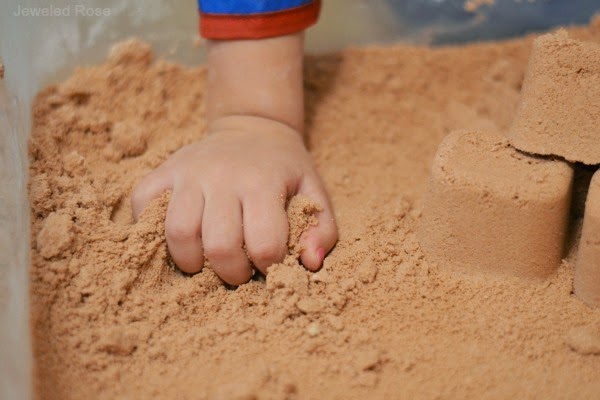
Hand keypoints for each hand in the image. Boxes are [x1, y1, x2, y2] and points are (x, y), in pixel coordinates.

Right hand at [131, 115, 337, 284]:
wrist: (252, 128)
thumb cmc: (285, 172)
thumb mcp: (315, 193)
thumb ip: (322, 230)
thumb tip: (310, 264)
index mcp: (263, 182)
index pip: (264, 244)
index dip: (268, 267)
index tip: (268, 264)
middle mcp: (223, 175)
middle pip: (219, 246)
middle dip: (231, 273)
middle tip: (238, 271)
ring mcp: (189, 171)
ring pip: (177, 233)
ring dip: (191, 262)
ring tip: (205, 261)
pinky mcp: (164, 170)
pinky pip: (143, 206)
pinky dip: (152, 231)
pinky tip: (179, 237)